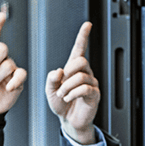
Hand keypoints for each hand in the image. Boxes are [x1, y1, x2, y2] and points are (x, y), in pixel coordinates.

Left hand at [45, 22, 100, 144]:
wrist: (68, 120)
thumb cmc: (61, 103)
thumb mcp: (50, 90)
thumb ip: (51, 79)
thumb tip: (59, 71)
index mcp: (73, 69)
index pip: (79, 49)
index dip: (83, 36)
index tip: (87, 25)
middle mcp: (84, 73)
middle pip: (81, 60)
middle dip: (68, 71)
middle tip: (61, 84)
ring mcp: (91, 83)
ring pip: (81, 76)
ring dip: (67, 87)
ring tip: (62, 95)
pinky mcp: (94, 94)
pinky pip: (85, 88)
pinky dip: (72, 94)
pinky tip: (68, 98)